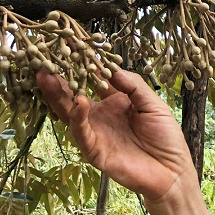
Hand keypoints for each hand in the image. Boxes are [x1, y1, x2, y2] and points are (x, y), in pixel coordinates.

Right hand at [35, 69, 196, 203]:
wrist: (172, 171)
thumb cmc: (165, 137)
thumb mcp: (152, 104)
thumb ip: (133, 85)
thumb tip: (111, 67)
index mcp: (114, 101)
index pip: (92, 79)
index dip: (82, 63)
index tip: (68, 43)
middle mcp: (99, 115)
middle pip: (73, 93)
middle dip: (58, 77)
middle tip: (42, 58)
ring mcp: (95, 133)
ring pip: (70, 112)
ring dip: (58, 94)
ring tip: (48, 76)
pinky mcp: (94, 151)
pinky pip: (82, 133)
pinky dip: (78, 117)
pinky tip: (78, 101)